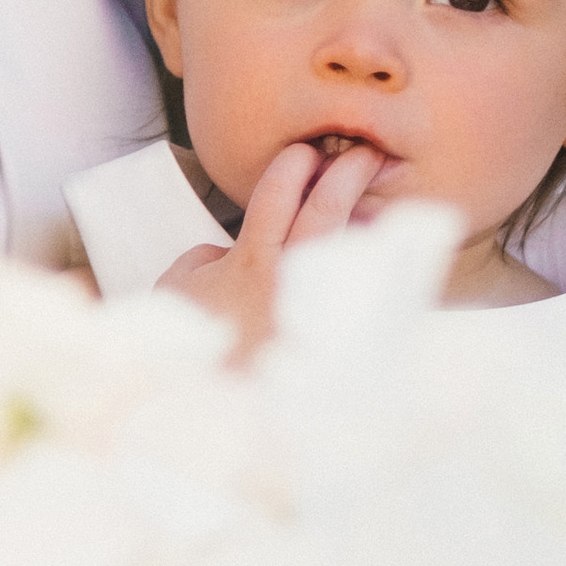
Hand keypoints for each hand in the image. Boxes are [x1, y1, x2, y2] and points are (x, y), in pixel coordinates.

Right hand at [166, 140, 377, 353]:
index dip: (293, 166)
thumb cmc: (189, 349)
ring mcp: (314, 312)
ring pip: (352, 252)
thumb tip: (223, 252)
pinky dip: (374, 275)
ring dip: (369, 220)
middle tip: (366, 153)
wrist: (208, 414)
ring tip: (382, 202)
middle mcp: (291, 282)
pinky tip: (388, 263)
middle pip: (327, 213)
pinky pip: (358, 298)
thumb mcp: (177, 290)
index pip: (277, 196)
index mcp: (251, 263)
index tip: (304, 151)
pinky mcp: (329, 341)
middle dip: (347, 175)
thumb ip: (203, 259)